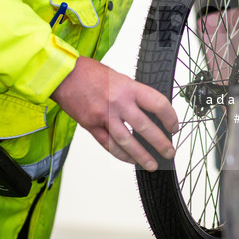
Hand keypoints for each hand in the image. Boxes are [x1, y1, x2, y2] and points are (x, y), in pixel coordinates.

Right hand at [51, 57, 177, 170]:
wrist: (64, 75)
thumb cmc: (91, 74)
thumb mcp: (120, 78)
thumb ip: (134, 94)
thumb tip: (151, 111)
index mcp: (129, 88)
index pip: (158, 104)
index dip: (170, 118)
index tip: (173, 127)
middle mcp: (118, 103)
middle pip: (144, 128)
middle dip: (160, 143)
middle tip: (169, 152)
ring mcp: (104, 116)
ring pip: (127, 142)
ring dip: (141, 156)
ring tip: (152, 165)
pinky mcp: (91, 126)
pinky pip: (109, 145)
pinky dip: (121, 155)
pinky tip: (130, 160)